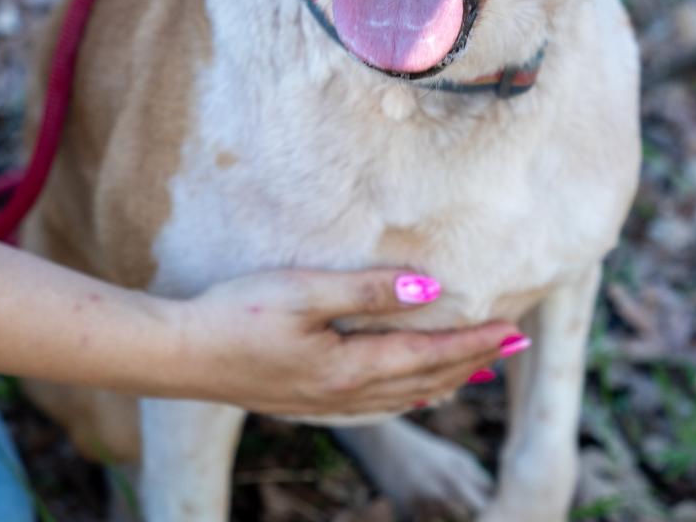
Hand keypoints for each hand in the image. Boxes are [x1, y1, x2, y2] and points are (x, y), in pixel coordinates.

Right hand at [165, 269, 520, 414]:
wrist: (181, 355)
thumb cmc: (240, 314)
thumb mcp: (306, 291)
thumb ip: (368, 290)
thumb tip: (429, 290)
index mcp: (350, 369)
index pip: (430, 355)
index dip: (474, 342)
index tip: (513, 330)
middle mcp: (345, 396)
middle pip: (426, 380)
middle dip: (473, 362)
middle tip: (514, 347)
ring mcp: (325, 404)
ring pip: (404, 397)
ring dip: (446, 380)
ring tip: (476, 371)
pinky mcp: (307, 401)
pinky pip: (377, 405)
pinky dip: (408, 395)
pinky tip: (410, 390)